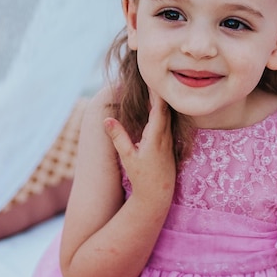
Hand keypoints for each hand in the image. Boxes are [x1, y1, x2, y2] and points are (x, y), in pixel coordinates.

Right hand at [104, 90, 175, 205]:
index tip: (152, 80)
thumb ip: (118, 137)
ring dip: (161, 103)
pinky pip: (168, 124)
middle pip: (165, 109)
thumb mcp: (127, 157)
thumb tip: (106, 120)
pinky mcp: (169, 146)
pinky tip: (157, 110)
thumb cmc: (142, 178)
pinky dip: (162, 114)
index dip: (156, 93)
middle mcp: (166, 136)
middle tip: (152, 80)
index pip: (159, 108)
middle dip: (159, 94)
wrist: (157, 196)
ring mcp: (169, 141)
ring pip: (168, 116)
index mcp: (156, 136)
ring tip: (154, 90)